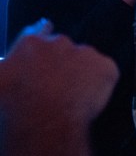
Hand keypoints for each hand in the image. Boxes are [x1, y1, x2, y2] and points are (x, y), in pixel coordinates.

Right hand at [0, 19, 118, 127]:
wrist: (44, 120)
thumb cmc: (14, 105)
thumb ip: (4, 66)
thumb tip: (5, 63)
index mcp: (30, 43)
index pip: (39, 34)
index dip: (43, 43)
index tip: (47, 41)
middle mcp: (58, 42)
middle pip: (64, 50)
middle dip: (62, 66)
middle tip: (56, 88)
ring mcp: (85, 53)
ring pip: (86, 61)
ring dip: (82, 74)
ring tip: (71, 97)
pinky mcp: (106, 67)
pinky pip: (106, 73)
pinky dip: (101, 84)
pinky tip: (87, 99)